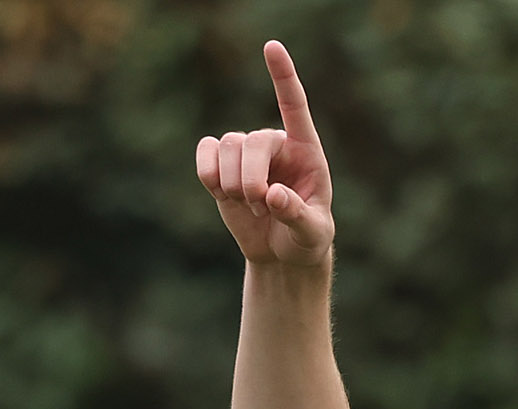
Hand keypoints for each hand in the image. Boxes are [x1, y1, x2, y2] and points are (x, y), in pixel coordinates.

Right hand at [196, 40, 334, 268]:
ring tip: (251, 207)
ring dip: (233, 184)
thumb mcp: (312, 234)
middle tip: (259, 204)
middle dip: (250, 177)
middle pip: (252, 141)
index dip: (283, 76)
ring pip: (227, 147)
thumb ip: (297, 215)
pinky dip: (208, 174)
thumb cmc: (305, 239)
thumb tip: (274, 196)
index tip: (271, 46)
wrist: (282, 253)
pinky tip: (222, 195)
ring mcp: (247, 152)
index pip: (294, 105)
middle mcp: (275, 143)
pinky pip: (205, 153)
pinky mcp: (222, 164)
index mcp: (305, 150)